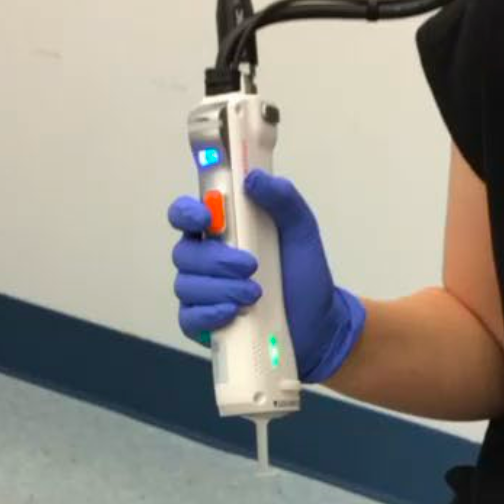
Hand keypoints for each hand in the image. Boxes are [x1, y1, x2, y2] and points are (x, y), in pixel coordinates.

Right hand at [168, 171, 365, 380]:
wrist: (318, 324)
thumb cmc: (305, 275)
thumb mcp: (302, 231)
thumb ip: (284, 200)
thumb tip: (254, 178)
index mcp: (222, 232)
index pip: (185, 215)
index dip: (186, 213)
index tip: (205, 218)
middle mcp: (205, 261)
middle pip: (184, 253)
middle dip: (217, 260)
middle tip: (251, 266)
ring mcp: (202, 294)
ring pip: (186, 286)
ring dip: (220, 288)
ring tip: (255, 294)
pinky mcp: (203, 325)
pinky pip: (189, 318)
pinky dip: (209, 314)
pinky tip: (233, 312)